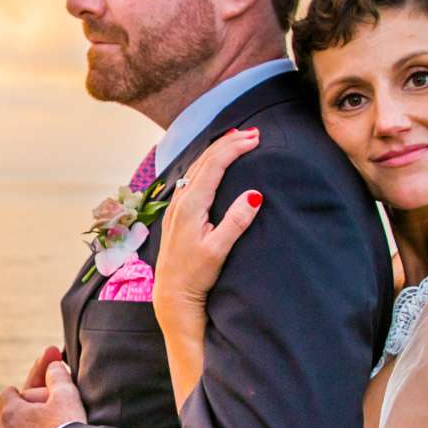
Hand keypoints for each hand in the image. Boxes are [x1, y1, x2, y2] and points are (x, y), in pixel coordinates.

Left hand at [152, 127, 263, 327]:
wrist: (172, 293)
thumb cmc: (195, 274)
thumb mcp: (219, 250)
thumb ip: (236, 222)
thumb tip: (255, 195)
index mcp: (192, 205)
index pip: (214, 166)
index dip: (234, 149)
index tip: (255, 139)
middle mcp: (181, 201)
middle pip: (205, 161)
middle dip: (229, 144)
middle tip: (253, 133)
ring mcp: (176, 205)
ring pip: (197, 167)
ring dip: (218, 151)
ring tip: (236, 139)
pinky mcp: (177, 213)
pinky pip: (192, 177)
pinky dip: (207, 163)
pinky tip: (214, 163)